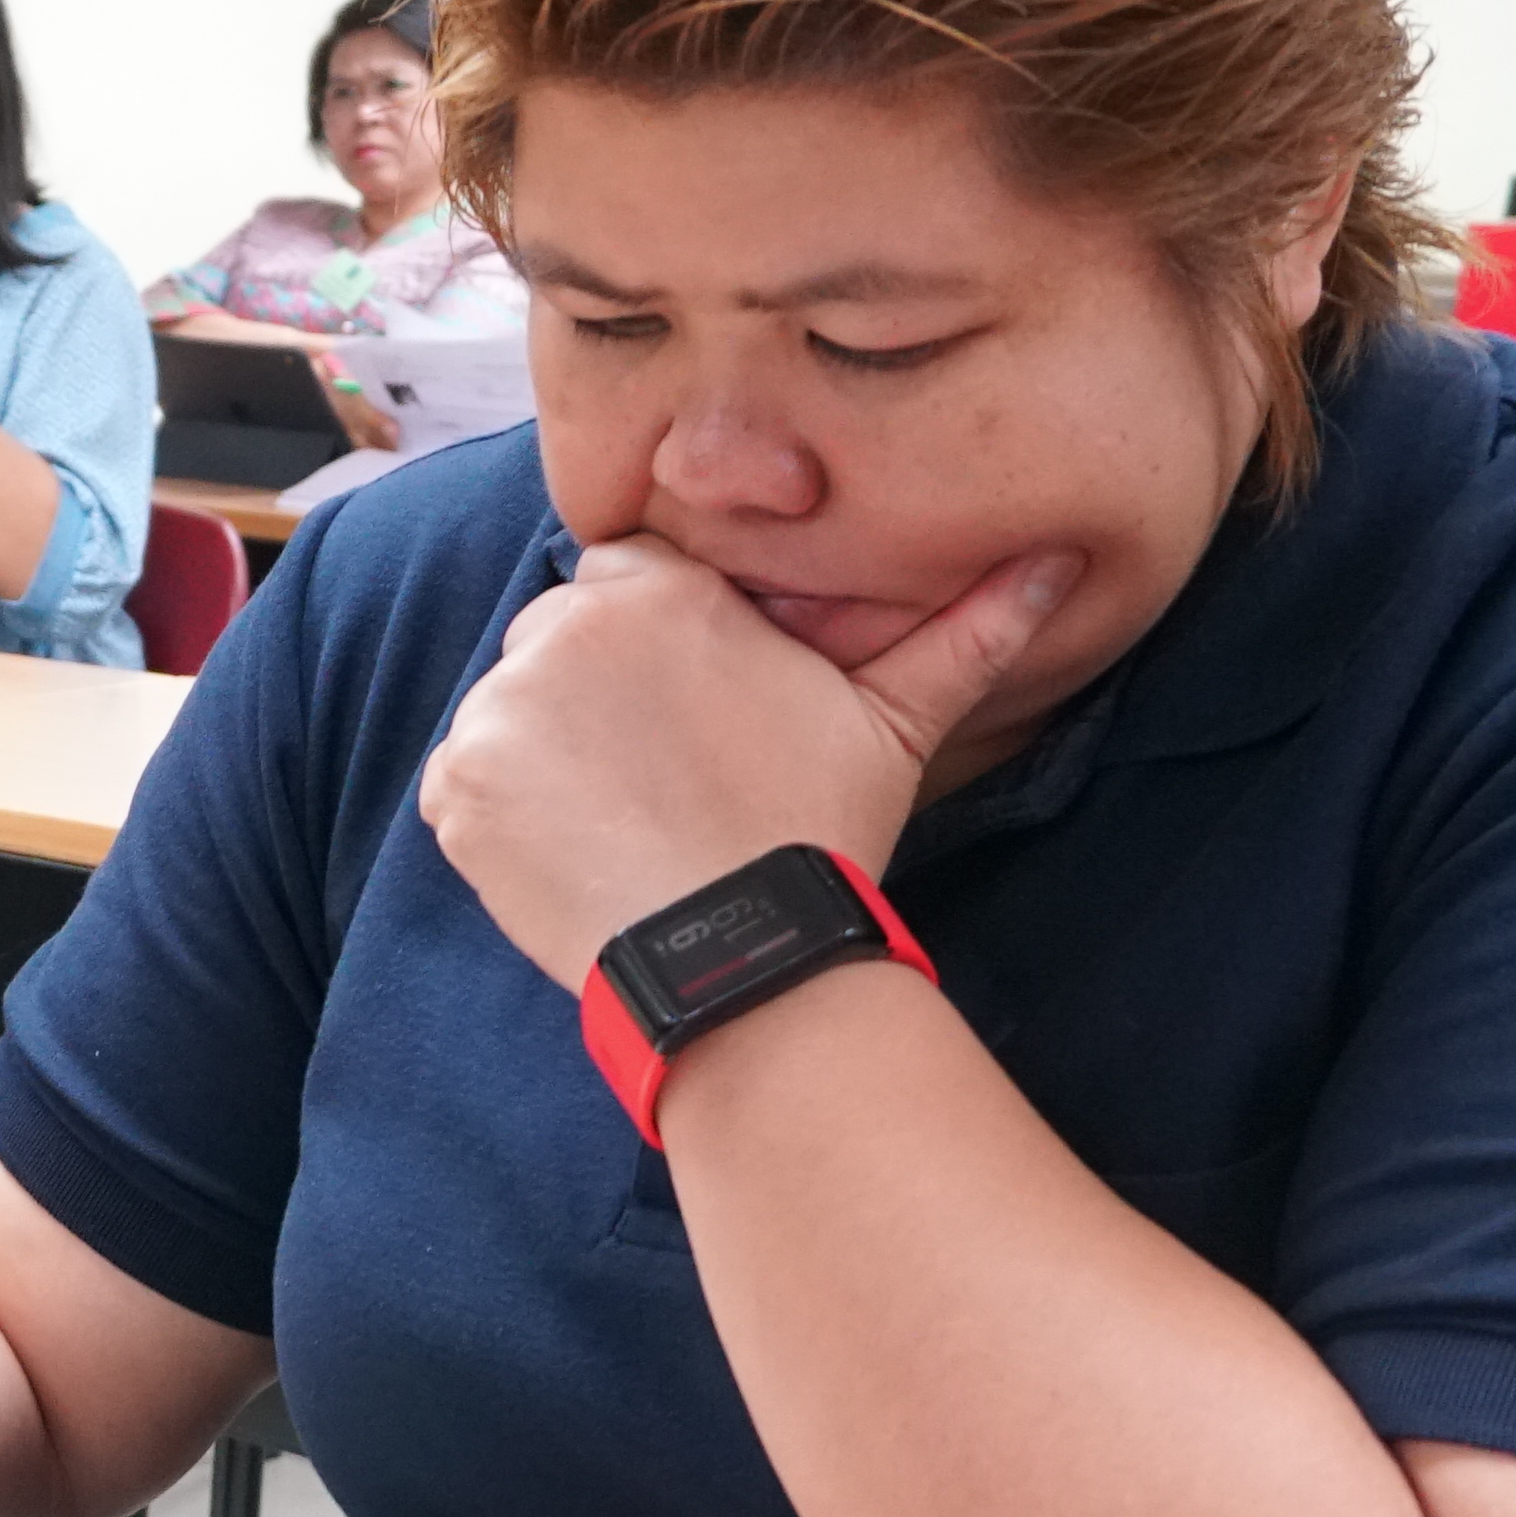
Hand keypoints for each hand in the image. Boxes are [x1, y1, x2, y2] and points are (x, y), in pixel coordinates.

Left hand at [417, 532, 1080, 986]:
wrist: (744, 956)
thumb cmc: (818, 832)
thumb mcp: (893, 722)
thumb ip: (962, 631)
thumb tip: (1058, 560)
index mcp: (660, 593)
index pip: (625, 576)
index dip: (654, 642)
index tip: (684, 709)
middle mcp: (566, 632)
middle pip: (558, 638)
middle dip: (595, 692)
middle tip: (659, 774)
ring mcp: (500, 711)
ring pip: (511, 711)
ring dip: (549, 754)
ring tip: (625, 822)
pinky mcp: (457, 787)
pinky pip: (464, 782)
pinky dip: (503, 817)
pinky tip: (577, 853)